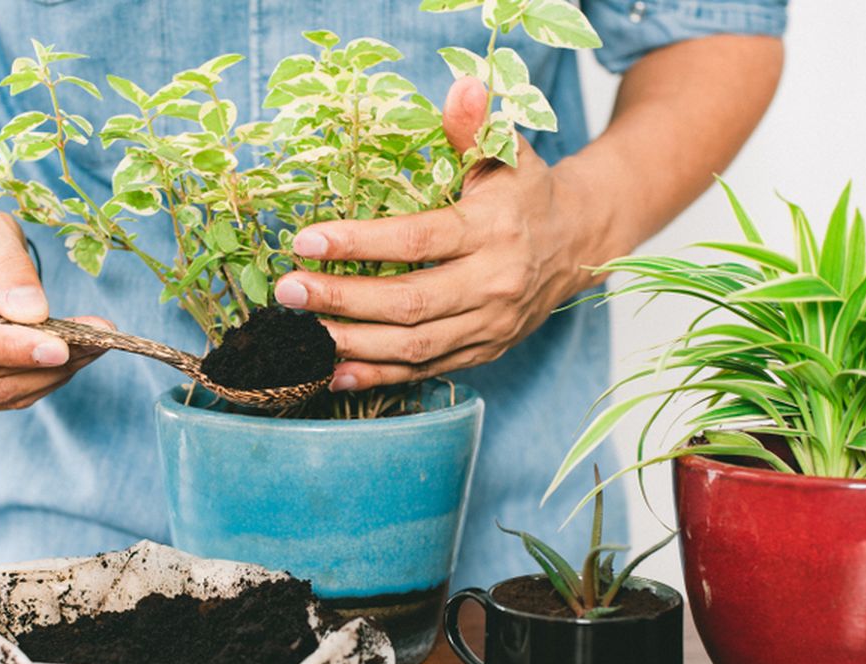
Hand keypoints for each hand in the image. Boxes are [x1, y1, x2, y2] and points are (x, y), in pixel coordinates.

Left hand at [274, 77, 604, 391]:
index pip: (418, 241)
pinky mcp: (483, 351)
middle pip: (409, 303)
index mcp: (493, 231)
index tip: (307, 240)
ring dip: (351, 342)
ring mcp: (489, 325)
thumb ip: (476, 126)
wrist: (577, 244)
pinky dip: (377, 376)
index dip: (359, 243)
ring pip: (413, 346)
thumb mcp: (508, 152)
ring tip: (298, 334)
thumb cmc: (527, 193)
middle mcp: (494, 284)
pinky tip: (331, 371)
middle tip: (288, 290)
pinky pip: (425, 370)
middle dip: (342, 300)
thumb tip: (463, 85)